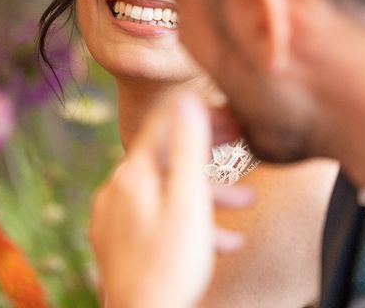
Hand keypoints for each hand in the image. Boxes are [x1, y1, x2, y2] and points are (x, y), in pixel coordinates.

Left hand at [90, 92, 253, 307]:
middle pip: (167, 156)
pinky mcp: (121, 241)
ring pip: (167, 191)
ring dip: (208, 194)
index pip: (165, 125)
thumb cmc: (171, 264)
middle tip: (242, 144)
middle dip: (210, 153)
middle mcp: (118, 188)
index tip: (232, 116)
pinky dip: (189, 222)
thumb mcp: (188, 201)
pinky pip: (158, 218)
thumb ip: (188, 148)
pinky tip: (223, 240)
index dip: (200, 114)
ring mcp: (116, 216)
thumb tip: (185, 99)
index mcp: (133, 173)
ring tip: (248, 202)